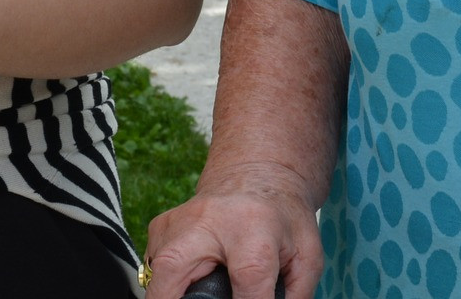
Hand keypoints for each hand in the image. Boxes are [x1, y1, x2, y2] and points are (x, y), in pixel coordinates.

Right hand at [145, 164, 319, 298]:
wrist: (258, 174)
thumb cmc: (283, 219)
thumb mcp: (306, 257)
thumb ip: (294, 297)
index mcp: (253, 227)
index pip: (248, 281)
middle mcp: (207, 220)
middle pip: (173, 269)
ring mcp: (177, 222)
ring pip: (156, 274)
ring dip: (172, 293)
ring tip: (201, 293)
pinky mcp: (160, 228)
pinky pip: (154, 269)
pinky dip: (168, 284)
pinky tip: (190, 282)